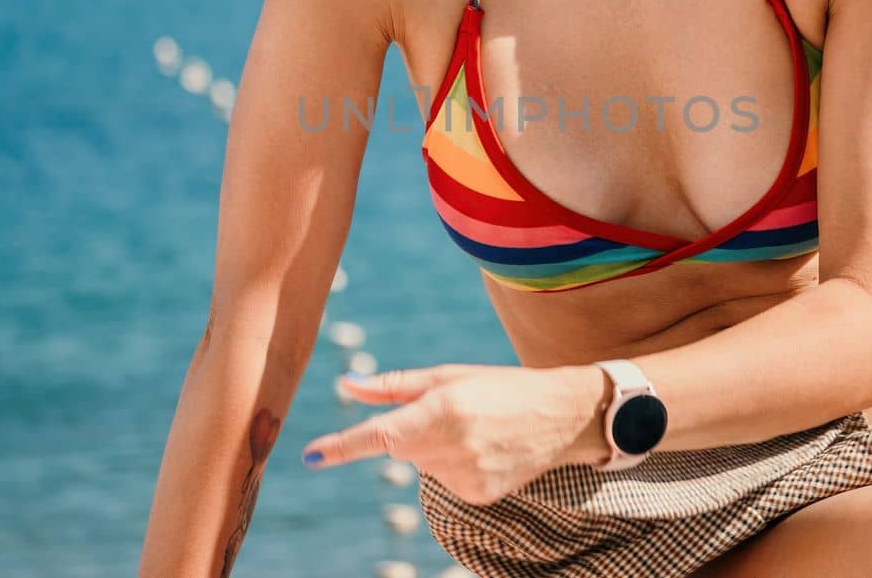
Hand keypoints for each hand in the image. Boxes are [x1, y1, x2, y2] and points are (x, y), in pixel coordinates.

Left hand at [300, 362, 610, 504]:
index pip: (380, 433)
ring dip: (434, 448)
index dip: (342, 446)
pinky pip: (442, 481)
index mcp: (444, 409)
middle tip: (451, 411)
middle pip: (398, 447)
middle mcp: (453, 446)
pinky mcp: (477, 494)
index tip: (310, 457)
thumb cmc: (500, 387)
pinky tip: (483, 450)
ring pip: (420, 465)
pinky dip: (454, 465)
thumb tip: (348, 385)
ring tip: (475, 430)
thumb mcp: (449, 376)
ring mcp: (466, 475)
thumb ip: (394, 387)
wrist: (561, 416)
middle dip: (410, 430)